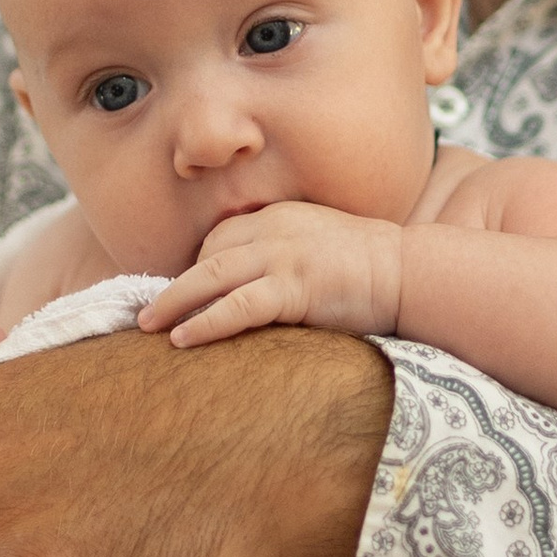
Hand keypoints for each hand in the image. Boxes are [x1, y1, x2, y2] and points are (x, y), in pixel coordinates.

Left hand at [140, 204, 406, 348]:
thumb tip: (259, 289)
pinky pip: (238, 306)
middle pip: (208, 255)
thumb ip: (288, 257)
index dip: (196, 268)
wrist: (412, 274)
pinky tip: (183, 339)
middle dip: (173, 285)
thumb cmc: (374, 271)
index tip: (180, 296)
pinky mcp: (296, 286)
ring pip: (212, 276)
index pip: (221, 239)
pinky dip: (206, 322)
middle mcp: (275, 229)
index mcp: (280, 218)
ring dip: (174, 301)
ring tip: (146, 326)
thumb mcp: (321, 248)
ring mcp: (285, 256)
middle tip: (144, 312)